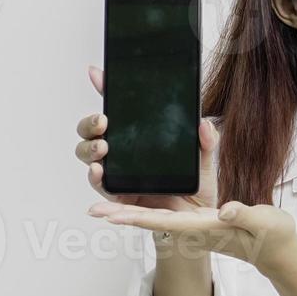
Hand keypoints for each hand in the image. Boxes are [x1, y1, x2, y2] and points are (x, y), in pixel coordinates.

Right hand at [75, 64, 218, 213]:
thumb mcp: (206, 160)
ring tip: (102, 147)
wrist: (198, 220)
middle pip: (92, 132)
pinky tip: (98, 171)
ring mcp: (118, 174)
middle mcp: (123, 153)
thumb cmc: (196, 188)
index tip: (97, 74)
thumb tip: (204, 123)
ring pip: (89, 156)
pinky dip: (96, 178)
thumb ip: (207, 141)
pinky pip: (101, 187)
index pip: (119, 109)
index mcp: (139, 137)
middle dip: (90, 124)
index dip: (106, 90)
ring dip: (89, 148)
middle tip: (102, 121)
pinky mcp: (119, 198)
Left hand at [88, 197, 296, 274]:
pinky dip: (147, 207)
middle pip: (152, 222)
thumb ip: (243, 215)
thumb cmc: (273, 237)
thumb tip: (224, 210)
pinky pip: (167, 215)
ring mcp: (196, 228)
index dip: (138, 218)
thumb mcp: (264, 222)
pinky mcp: (200, 223)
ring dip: (129, 212)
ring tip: (102, 207)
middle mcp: (195, 231)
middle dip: (123, 215)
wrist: (278, 251)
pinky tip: (134, 201)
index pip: (166, 223)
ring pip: (156, 218)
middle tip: (93, 210)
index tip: (113, 216)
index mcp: (207, 229)